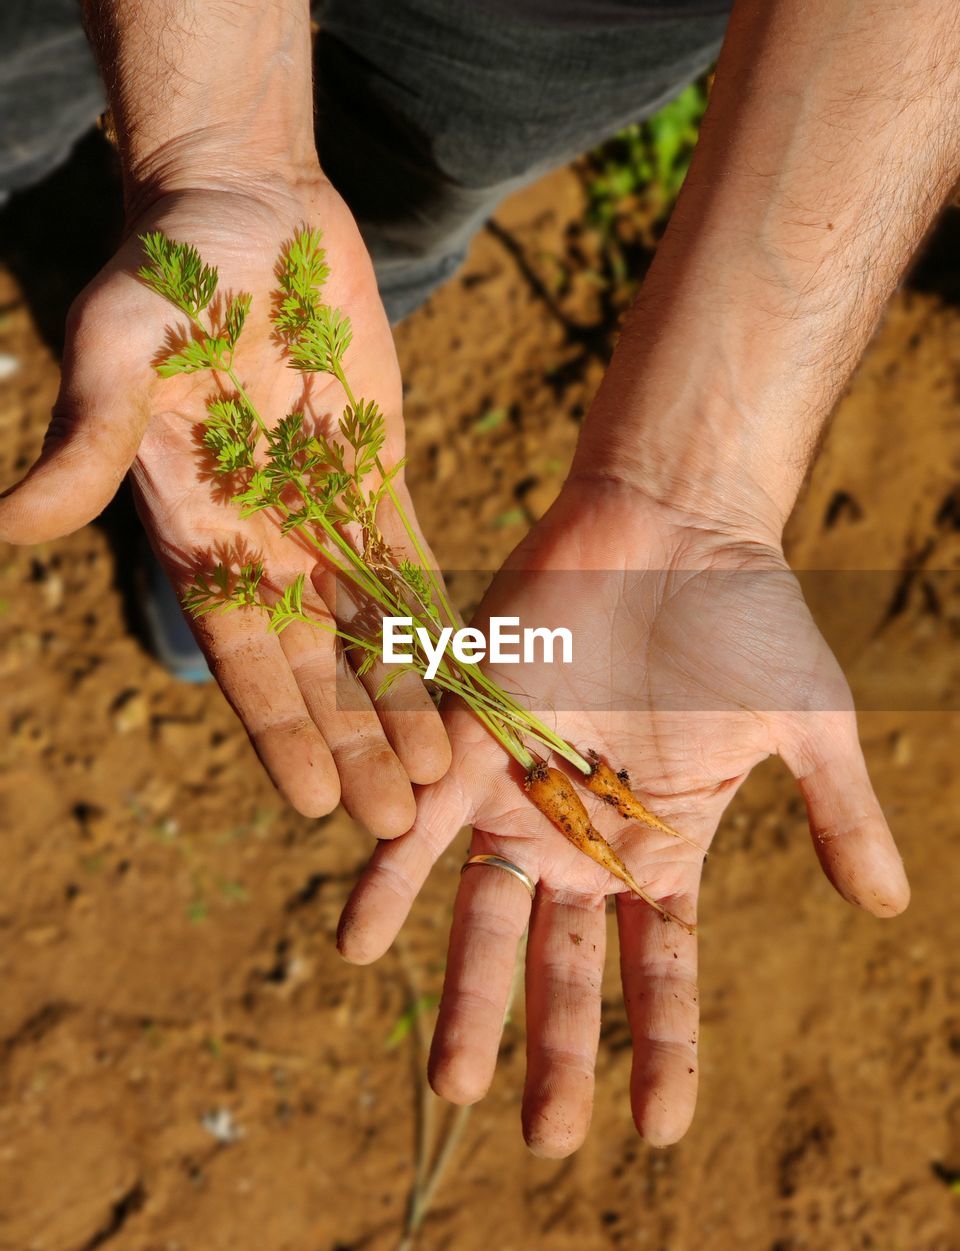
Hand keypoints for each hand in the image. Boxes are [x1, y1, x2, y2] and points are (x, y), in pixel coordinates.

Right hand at [0, 172, 449, 832]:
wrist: (241, 208)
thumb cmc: (164, 274)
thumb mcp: (116, 351)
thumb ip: (84, 444)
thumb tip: (11, 529)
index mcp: (198, 536)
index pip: (244, 658)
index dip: (281, 730)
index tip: (318, 801)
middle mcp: (261, 543)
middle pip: (317, 668)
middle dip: (357, 742)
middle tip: (400, 822)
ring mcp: (323, 514)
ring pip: (371, 632)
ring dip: (405, 702)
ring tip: (447, 775)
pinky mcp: (376, 474)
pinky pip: (411, 563)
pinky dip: (437, 622)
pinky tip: (470, 678)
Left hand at [336, 479, 908, 1154]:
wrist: (671, 522)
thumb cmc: (746, 615)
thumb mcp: (809, 723)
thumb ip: (838, 814)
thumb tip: (890, 906)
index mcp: (663, 844)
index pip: (663, 968)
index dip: (664, 1049)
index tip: (659, 1131)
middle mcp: (583, 833)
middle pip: (565, 964)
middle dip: (555, 1050)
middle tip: (542, 1141)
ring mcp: (521, 791)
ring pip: (484, 915)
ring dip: (465, 997)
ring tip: (450, 1087)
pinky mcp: (468, 738)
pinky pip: (418, 824)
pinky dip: (390, 880)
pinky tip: (362, 942)